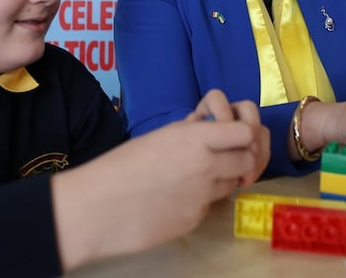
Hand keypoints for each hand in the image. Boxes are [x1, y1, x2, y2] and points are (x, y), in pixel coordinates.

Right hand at [52, 89, 268, 271]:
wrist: (97, 207)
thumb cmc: (120, 166)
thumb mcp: (159, 136)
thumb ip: (190, 131)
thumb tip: (209, 125)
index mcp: (195, 138)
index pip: (247, 132)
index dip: (245, 134)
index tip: (233, 138)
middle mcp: (206, 165)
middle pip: (248, 160)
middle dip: (240, 159)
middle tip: (222, 159)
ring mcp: (203, 196)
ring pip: (231, 184)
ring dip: (222, 180)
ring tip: (193, 178)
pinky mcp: (195, 220)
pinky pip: (210, 206)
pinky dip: (201, 201)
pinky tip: (177, 198)